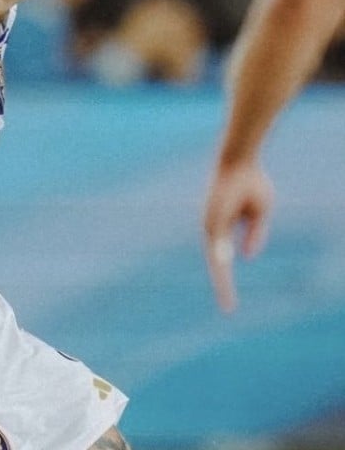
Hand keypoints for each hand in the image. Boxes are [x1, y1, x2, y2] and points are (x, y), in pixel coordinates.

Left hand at [202, 158, 273, 311]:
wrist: (239, 162)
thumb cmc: (250, 182)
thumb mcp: (259, 212)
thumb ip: (254, 234)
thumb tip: (246, 257)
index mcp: (222, 227)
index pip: (223, 257)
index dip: (225, 275)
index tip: (229, 294)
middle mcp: (213, 229)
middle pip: (218, 263)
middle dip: (222, 285)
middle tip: (228, 309)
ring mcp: (212, 225)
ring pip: (217, 259)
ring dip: (222, 280)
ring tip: (226, 302)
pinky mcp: (215, 219)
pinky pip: (219, 243)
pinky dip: (222, 258)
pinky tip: (224, 268)